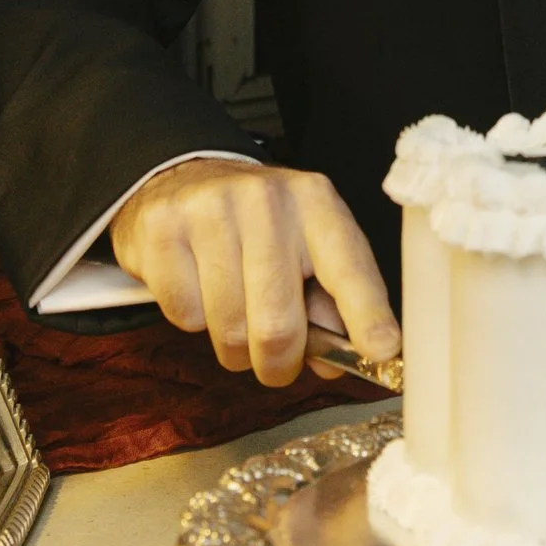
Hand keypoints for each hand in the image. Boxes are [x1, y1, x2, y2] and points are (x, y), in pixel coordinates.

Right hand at [111, 160, 396, 386]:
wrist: (181, 180)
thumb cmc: (254, 228)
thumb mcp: (303, 248)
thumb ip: (328, 304)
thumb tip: (336, 361)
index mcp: (316, 201)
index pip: (348, 266)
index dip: (368, 315)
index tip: (383, 350)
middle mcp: (267, 198)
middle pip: (278, 323)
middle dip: (278, 363)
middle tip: (275, 365)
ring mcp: (210, 209)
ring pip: (229, 329)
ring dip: (233, 347)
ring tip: (234, 317)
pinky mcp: (162, 228)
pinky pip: (184, 315)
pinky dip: (192, 320)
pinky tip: (197, 286)